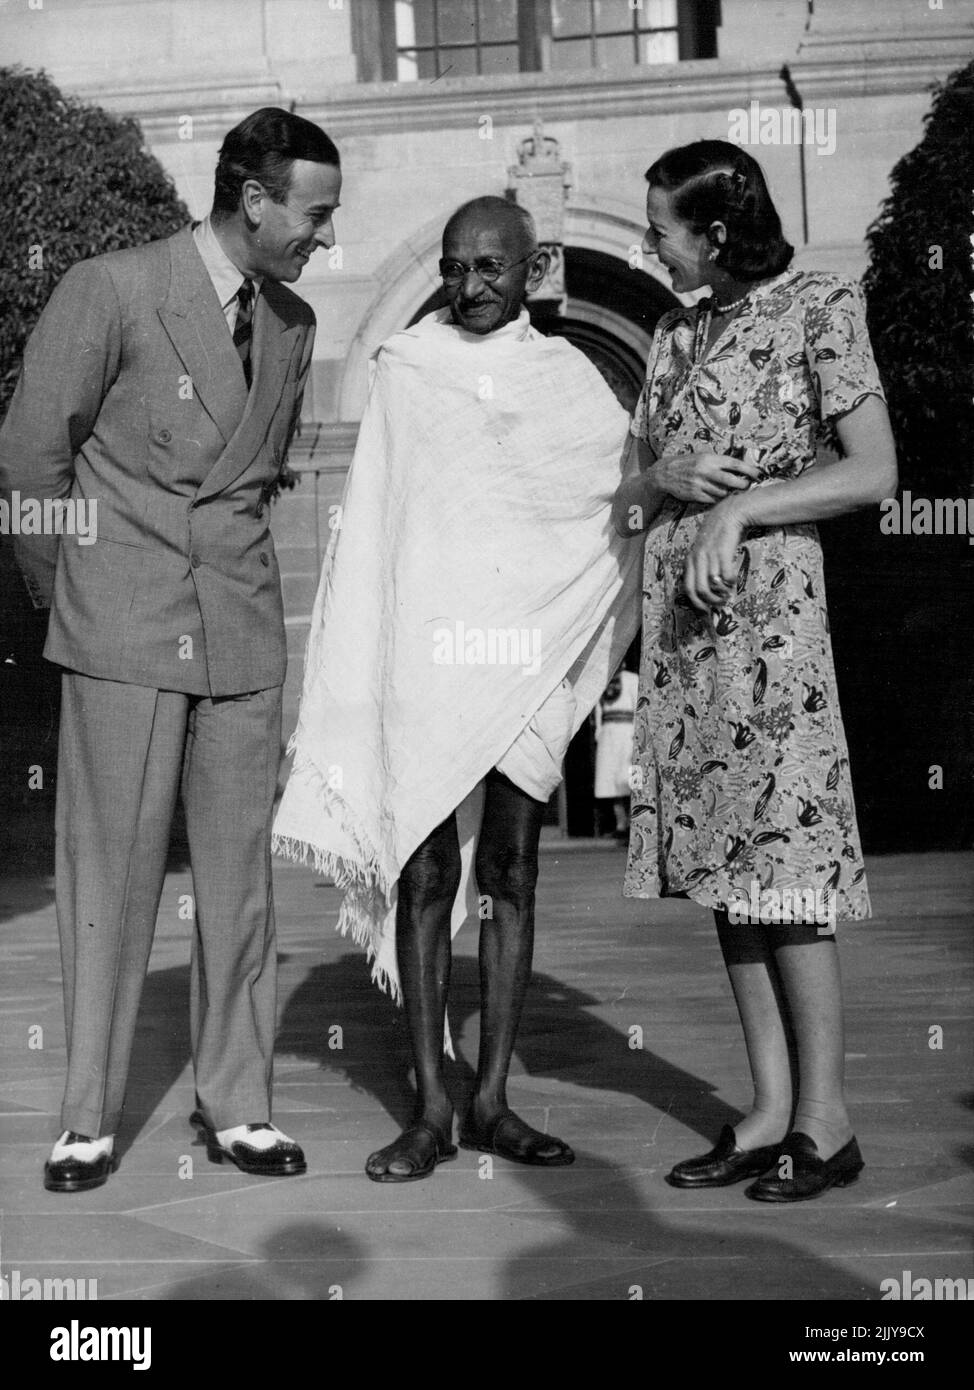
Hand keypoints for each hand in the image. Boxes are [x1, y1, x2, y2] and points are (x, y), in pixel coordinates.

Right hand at [658, 451, 759, 504]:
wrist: (664, 474)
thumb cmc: (686, 463)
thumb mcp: (702, 456)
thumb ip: (718, 461)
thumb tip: (738, 467)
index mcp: (709, 459)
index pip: (734, 464)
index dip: (749, 470)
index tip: (758, 474)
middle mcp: (705, 471)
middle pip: (731, 480)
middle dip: (742, 484)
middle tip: (747, 485)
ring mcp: (699, 484)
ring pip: (722, 492)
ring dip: (729, 492)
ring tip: (731, 490)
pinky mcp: (694, 495)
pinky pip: (712, 499)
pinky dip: (717, 498)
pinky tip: (718, 495)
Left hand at [684, 495, 747, 610]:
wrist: (728, 513)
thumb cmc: (717, 536)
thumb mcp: (703, 551)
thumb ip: (701, 567)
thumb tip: (705, 591)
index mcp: (690, 560)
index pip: (688, 588)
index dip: (696, 603)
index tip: (706, 612)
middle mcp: (697, 559)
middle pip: (700, 590)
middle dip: (711, 601)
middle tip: (721, 603)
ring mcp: (709, 555)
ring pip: (713, 584)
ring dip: (722, 593)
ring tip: (728, 592)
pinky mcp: (722, 551)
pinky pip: (725, 575)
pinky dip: (730, 582)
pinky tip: (733, 580)